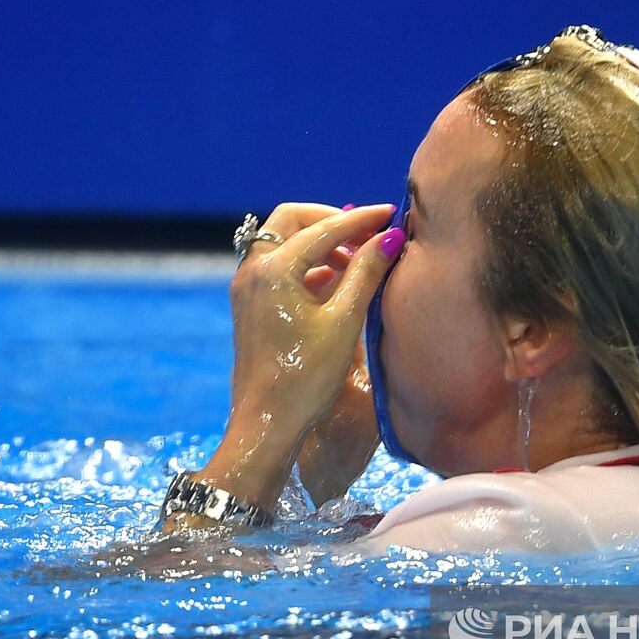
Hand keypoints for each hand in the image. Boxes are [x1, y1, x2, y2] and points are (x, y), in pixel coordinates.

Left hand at [184, 202, 401, 513]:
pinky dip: (308, 265)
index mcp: (272, 270)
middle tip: (368, 235)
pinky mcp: (250, 306)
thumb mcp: (344, 322)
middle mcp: (252, 271)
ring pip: (284, 243)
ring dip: (320, 243)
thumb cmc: (306, 377)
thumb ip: (366, 274)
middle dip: (332, 222)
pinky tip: (337, 282)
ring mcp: (247, 288)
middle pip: (292, 220)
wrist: (267, 423)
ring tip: (359, 261)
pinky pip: (279, 268)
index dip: (361, 221)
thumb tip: (390, 238)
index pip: (323, 229)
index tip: (391, 214)